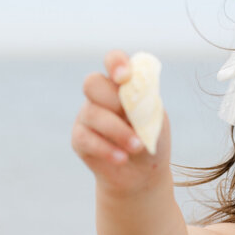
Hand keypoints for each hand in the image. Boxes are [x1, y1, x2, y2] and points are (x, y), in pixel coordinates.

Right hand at [71, 50, 168, 193]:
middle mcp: (100, 95)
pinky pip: (86, 138)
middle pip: (92, 83)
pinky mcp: (79, 138)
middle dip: (113, 101)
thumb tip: (132, 89)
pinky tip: (122, 158)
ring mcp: (87, 115)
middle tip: (135, 120)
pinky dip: (107, 149)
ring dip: (118, 131)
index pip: (113, 61)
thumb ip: (145, 101)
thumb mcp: (156, 119)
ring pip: (92, 113)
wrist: (143, 174)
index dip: (115, 63)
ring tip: (138, 147)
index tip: (124, 76)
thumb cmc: (151, 139)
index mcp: (122, 84)